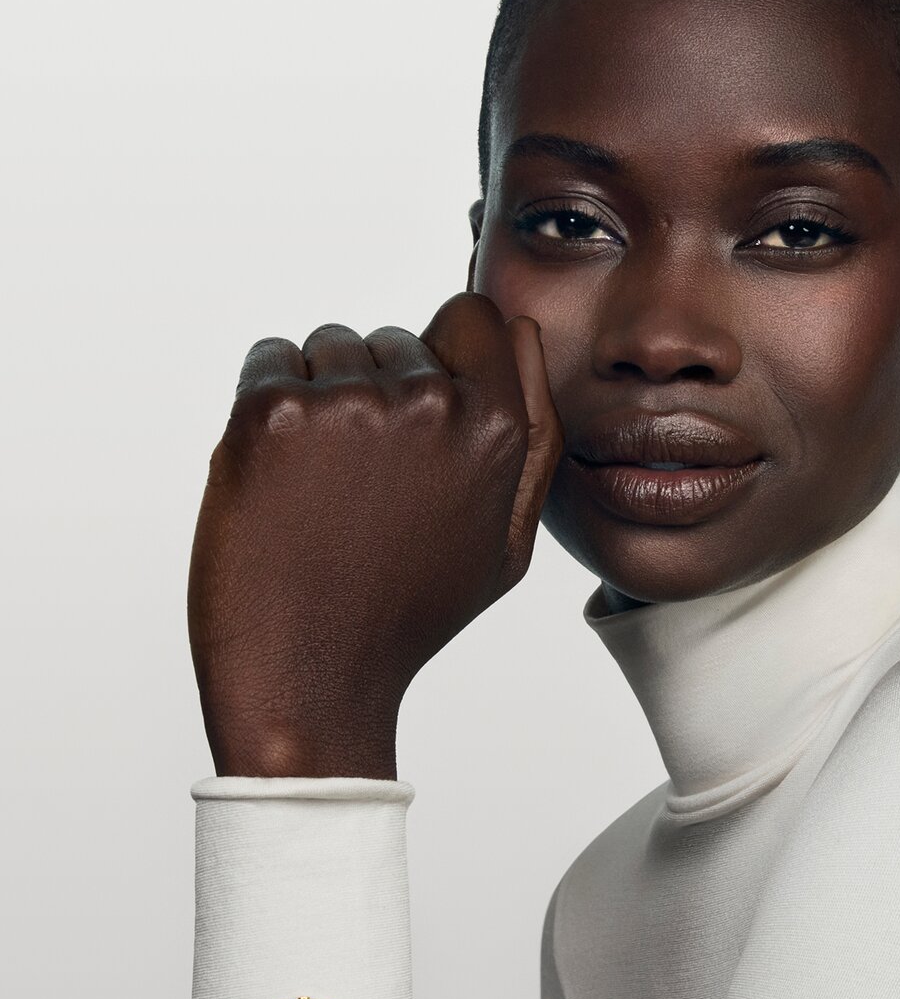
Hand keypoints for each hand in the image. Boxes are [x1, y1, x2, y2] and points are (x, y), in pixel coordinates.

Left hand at [187, 292, 562, 779]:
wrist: (311, 682)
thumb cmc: (409, 614)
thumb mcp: (509, 541)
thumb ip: (533, 431)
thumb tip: (523, 332)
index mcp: (498, 428)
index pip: (474, 317)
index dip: (443, 356)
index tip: (415, 412)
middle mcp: (431, 402)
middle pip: (396, 336)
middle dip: (377, 392)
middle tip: (364, 486)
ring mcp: (348, 402)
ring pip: (331, 346)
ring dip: (321, 398)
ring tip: (324, 488)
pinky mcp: (271, 412)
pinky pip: (270, 359)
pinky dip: (267, 406)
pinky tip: (282, 479)